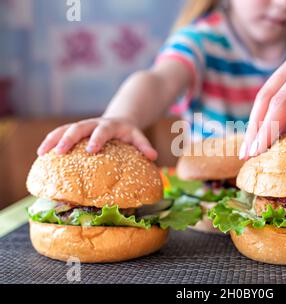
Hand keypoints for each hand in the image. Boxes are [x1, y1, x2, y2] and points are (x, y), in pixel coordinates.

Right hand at [37, 117, 156, 159]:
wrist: (121, 118)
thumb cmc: (129, 132)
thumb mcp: (138, 136)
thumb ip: (144, 145)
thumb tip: (154, 156)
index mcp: (111, 125)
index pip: (103, 130)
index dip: (97, 139)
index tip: (90, 150)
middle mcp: (95, 123)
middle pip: (79, 127)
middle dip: (68, 139)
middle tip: (60, 152)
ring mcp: (83, 125)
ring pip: (65, 128)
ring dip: (53, 139)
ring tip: (42, 153)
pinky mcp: (75, 129)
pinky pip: (60, 133)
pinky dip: (50, 141)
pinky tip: (41, 154)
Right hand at [240, 16, 285, 160]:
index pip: (283, 100)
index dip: (269, 128)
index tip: (258, 151)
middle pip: (266, 96)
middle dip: (255, 127)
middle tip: (246, 155)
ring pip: (267, 91)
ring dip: (258, 119)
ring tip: (252, 146)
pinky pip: (277, 88)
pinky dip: (271, 111)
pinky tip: (271, 130)